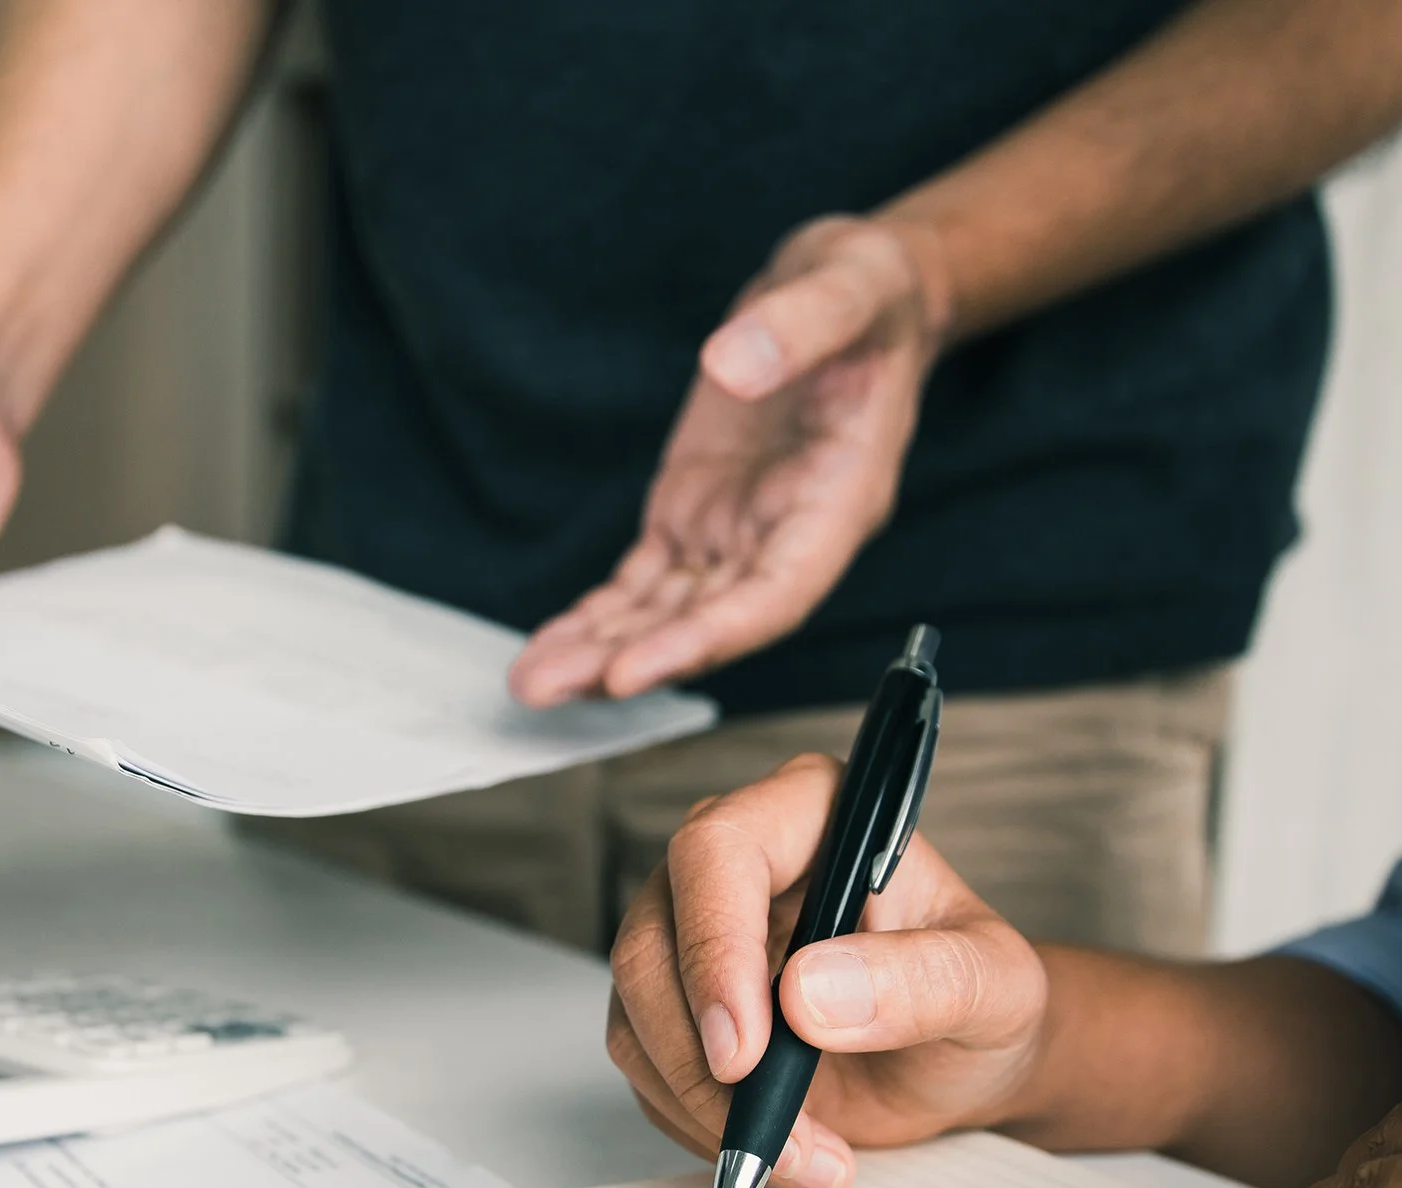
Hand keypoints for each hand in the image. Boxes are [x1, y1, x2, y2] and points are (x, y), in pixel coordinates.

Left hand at [510, 215, 945, 705]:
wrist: (853, 293)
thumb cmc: (869, 297)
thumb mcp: (850, 286)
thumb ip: (800, 326)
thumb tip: (732, 363)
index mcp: (837, 501)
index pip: (773, 595)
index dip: (706, 639)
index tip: (634, 668)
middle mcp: (785, 535)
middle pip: (709, 621)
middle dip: (631, 658)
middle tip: (552, 686)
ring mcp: (736, 531)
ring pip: (667, 611)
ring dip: (601, 650)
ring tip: (532, 681)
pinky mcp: (696, 515)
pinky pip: (645, 581)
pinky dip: (599, 615)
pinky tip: (552, 648)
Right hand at [607, 753, 1046, 1187]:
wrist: (962, 1064)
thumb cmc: (981, 1001)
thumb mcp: (993, 988)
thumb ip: (923, 981)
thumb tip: (809, 995)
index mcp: (811, 815)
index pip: (719, 850)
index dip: (716, 947)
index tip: (746, 1050)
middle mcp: (736, 866)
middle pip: (652, 939)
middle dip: (699, 1055)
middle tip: (768, 1130)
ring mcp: (694, 938)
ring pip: (636, 1015)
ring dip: (705, 1106)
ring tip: (809, 1157)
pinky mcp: (677, 1010)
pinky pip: (647, 1070)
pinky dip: (700, 1126)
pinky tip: (780, 1150)